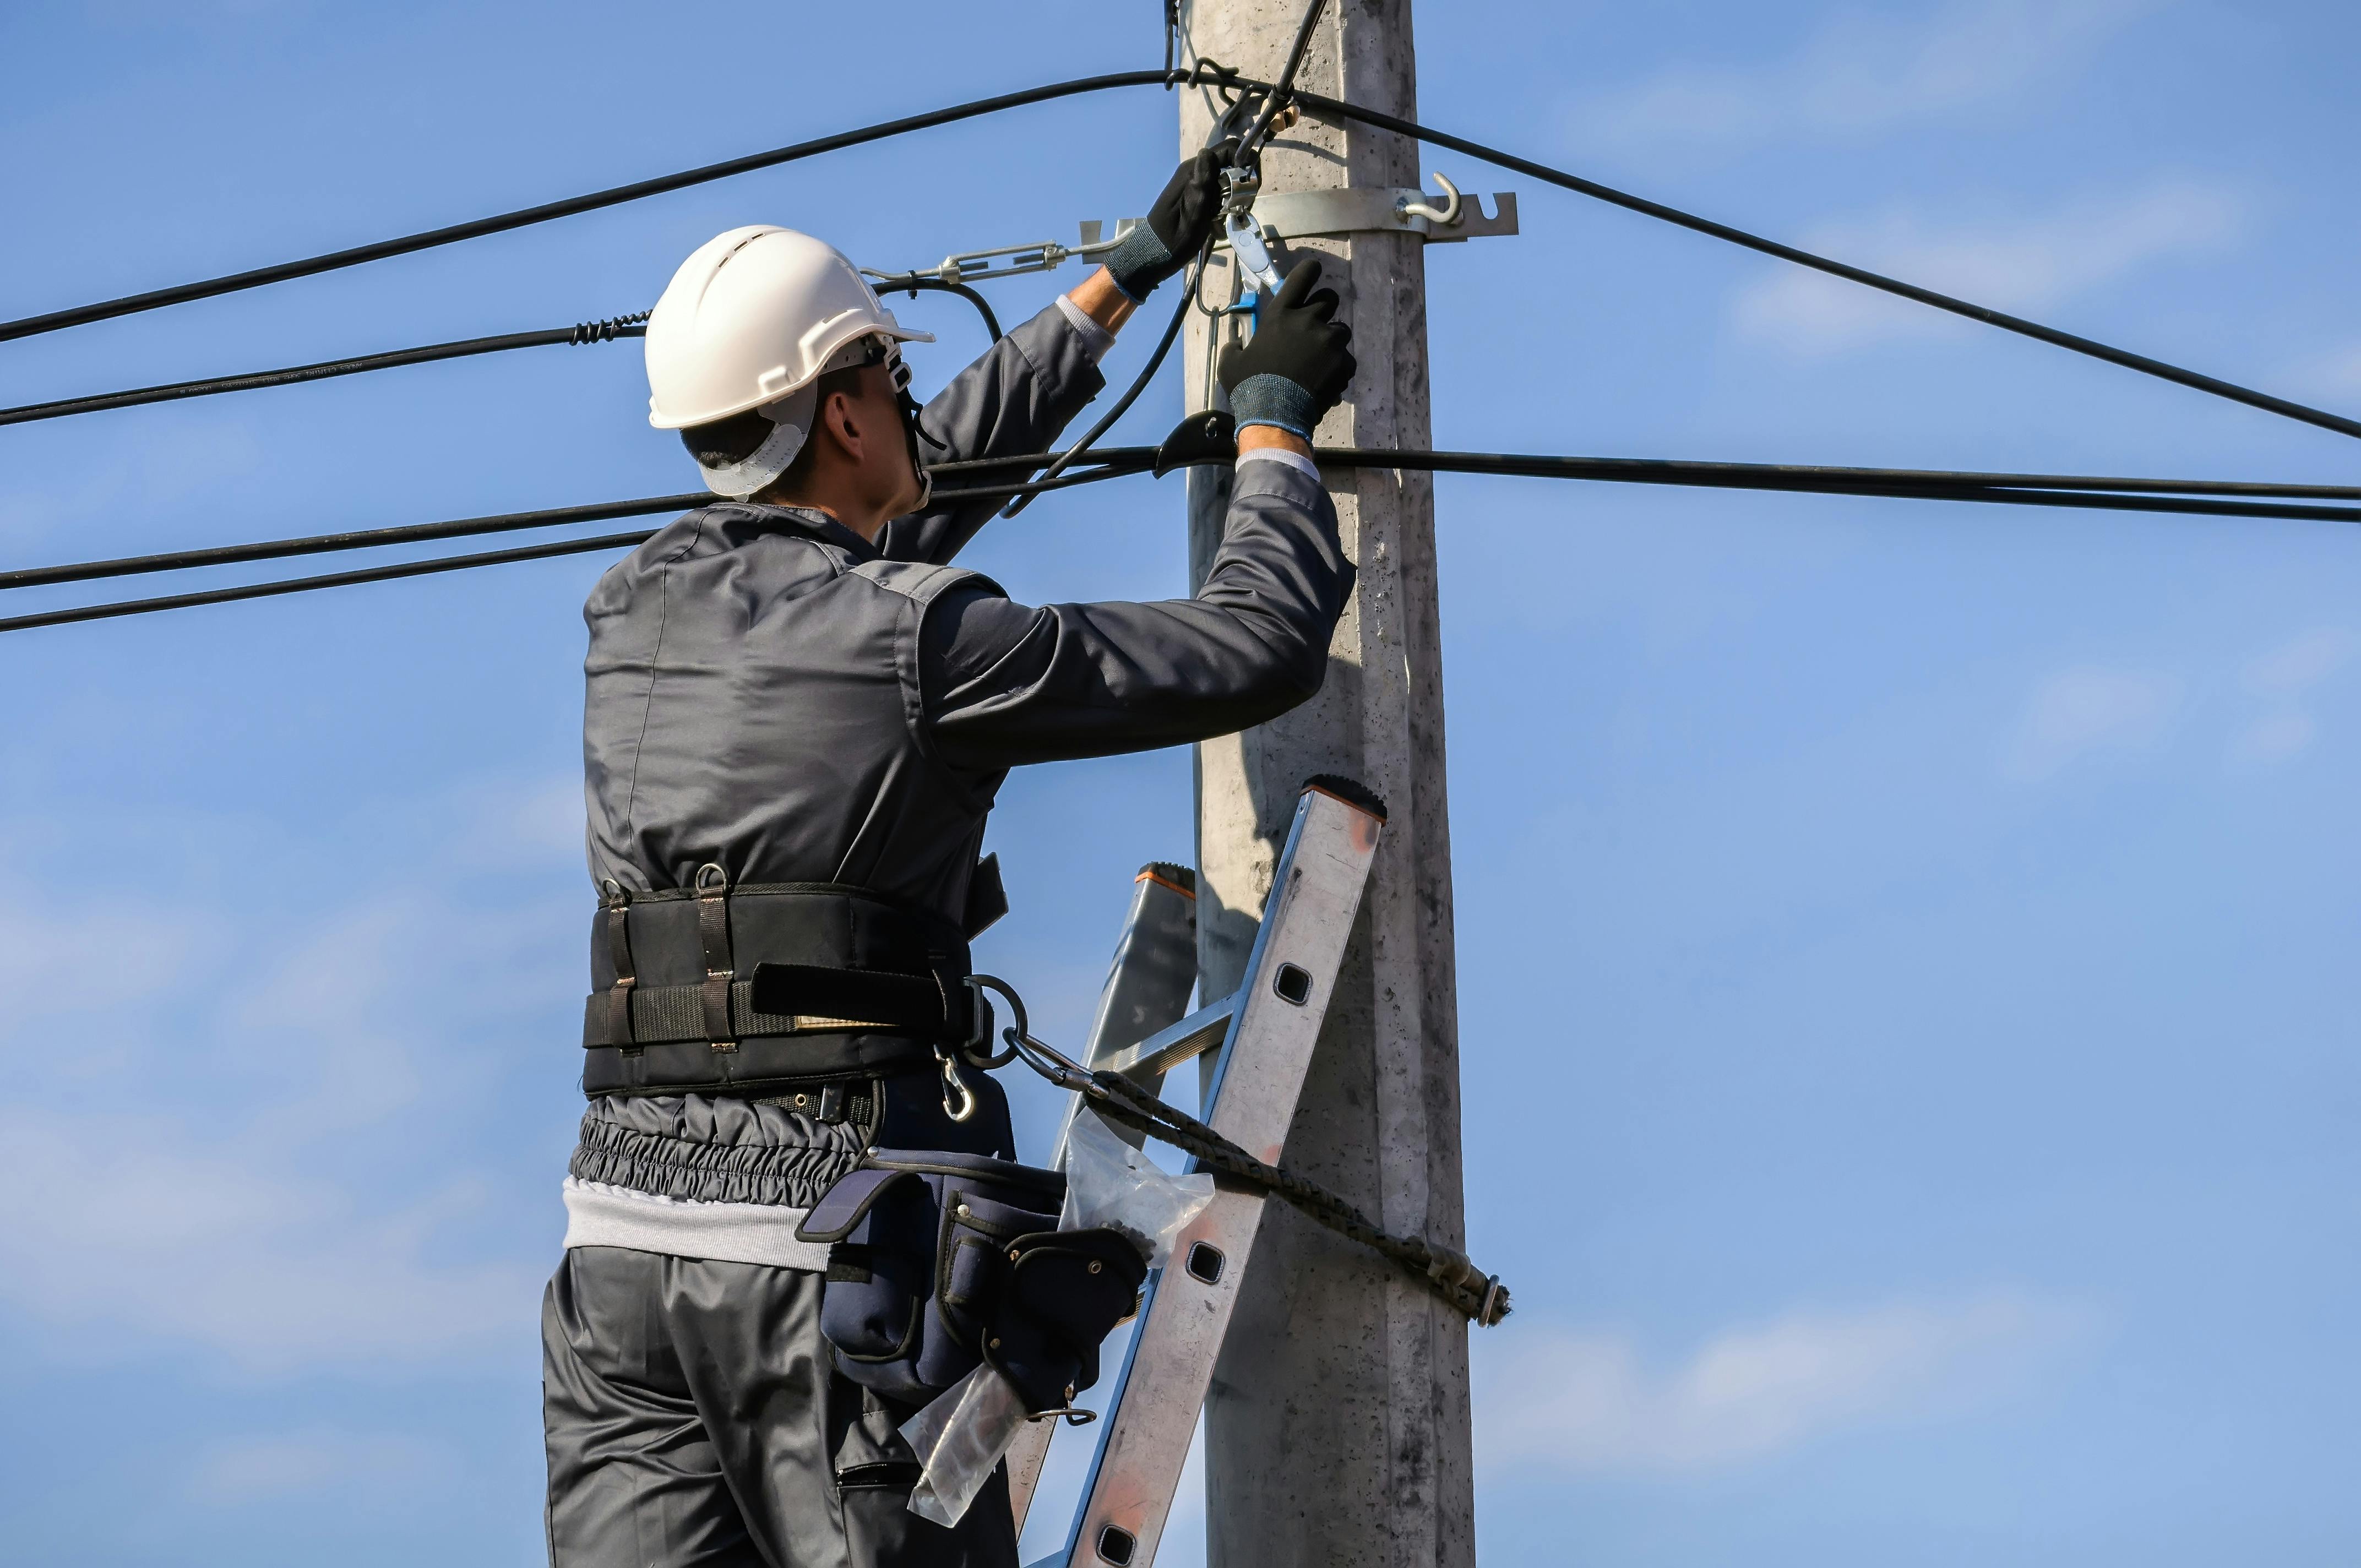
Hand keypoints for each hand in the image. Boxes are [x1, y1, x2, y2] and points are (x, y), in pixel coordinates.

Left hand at [1103, 139, 1239, 300]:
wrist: (1151, 256)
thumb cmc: (1172, 241)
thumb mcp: (1192, 217)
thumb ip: (1201, 185)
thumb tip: (1207, 153)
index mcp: (1192, 172)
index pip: (1227, 150)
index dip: (1245, 161)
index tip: (1252, 185)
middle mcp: (1193, 172)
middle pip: (1228, 166)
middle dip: (1240, 186)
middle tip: (1240, 209)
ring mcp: (1192, 184)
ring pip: (1224, 182)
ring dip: (1231, 200)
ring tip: (1226, 221)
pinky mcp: (1193, 195)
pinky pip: (1215, 194)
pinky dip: (1221, 208)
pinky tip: (1216, 226)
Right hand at [1217, 258, 1355, 437]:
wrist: (1275, 416)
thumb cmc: (1250, 387)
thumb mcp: (1231, 363)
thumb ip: (1235, 348)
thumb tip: (1236, 345)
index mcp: (1280, 314)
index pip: (1302, 276)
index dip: (1311, 270)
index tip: (1314, 271)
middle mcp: (1308, 320)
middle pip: (1330, 298)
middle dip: (1325, 308)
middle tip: (1317, 325)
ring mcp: (1329, 341)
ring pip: (1341, 330)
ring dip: (1333, 342)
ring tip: (1321, 361)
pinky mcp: (1343, 362)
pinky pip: (1347, 359)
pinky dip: (1339, 369)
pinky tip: (1326, 381)